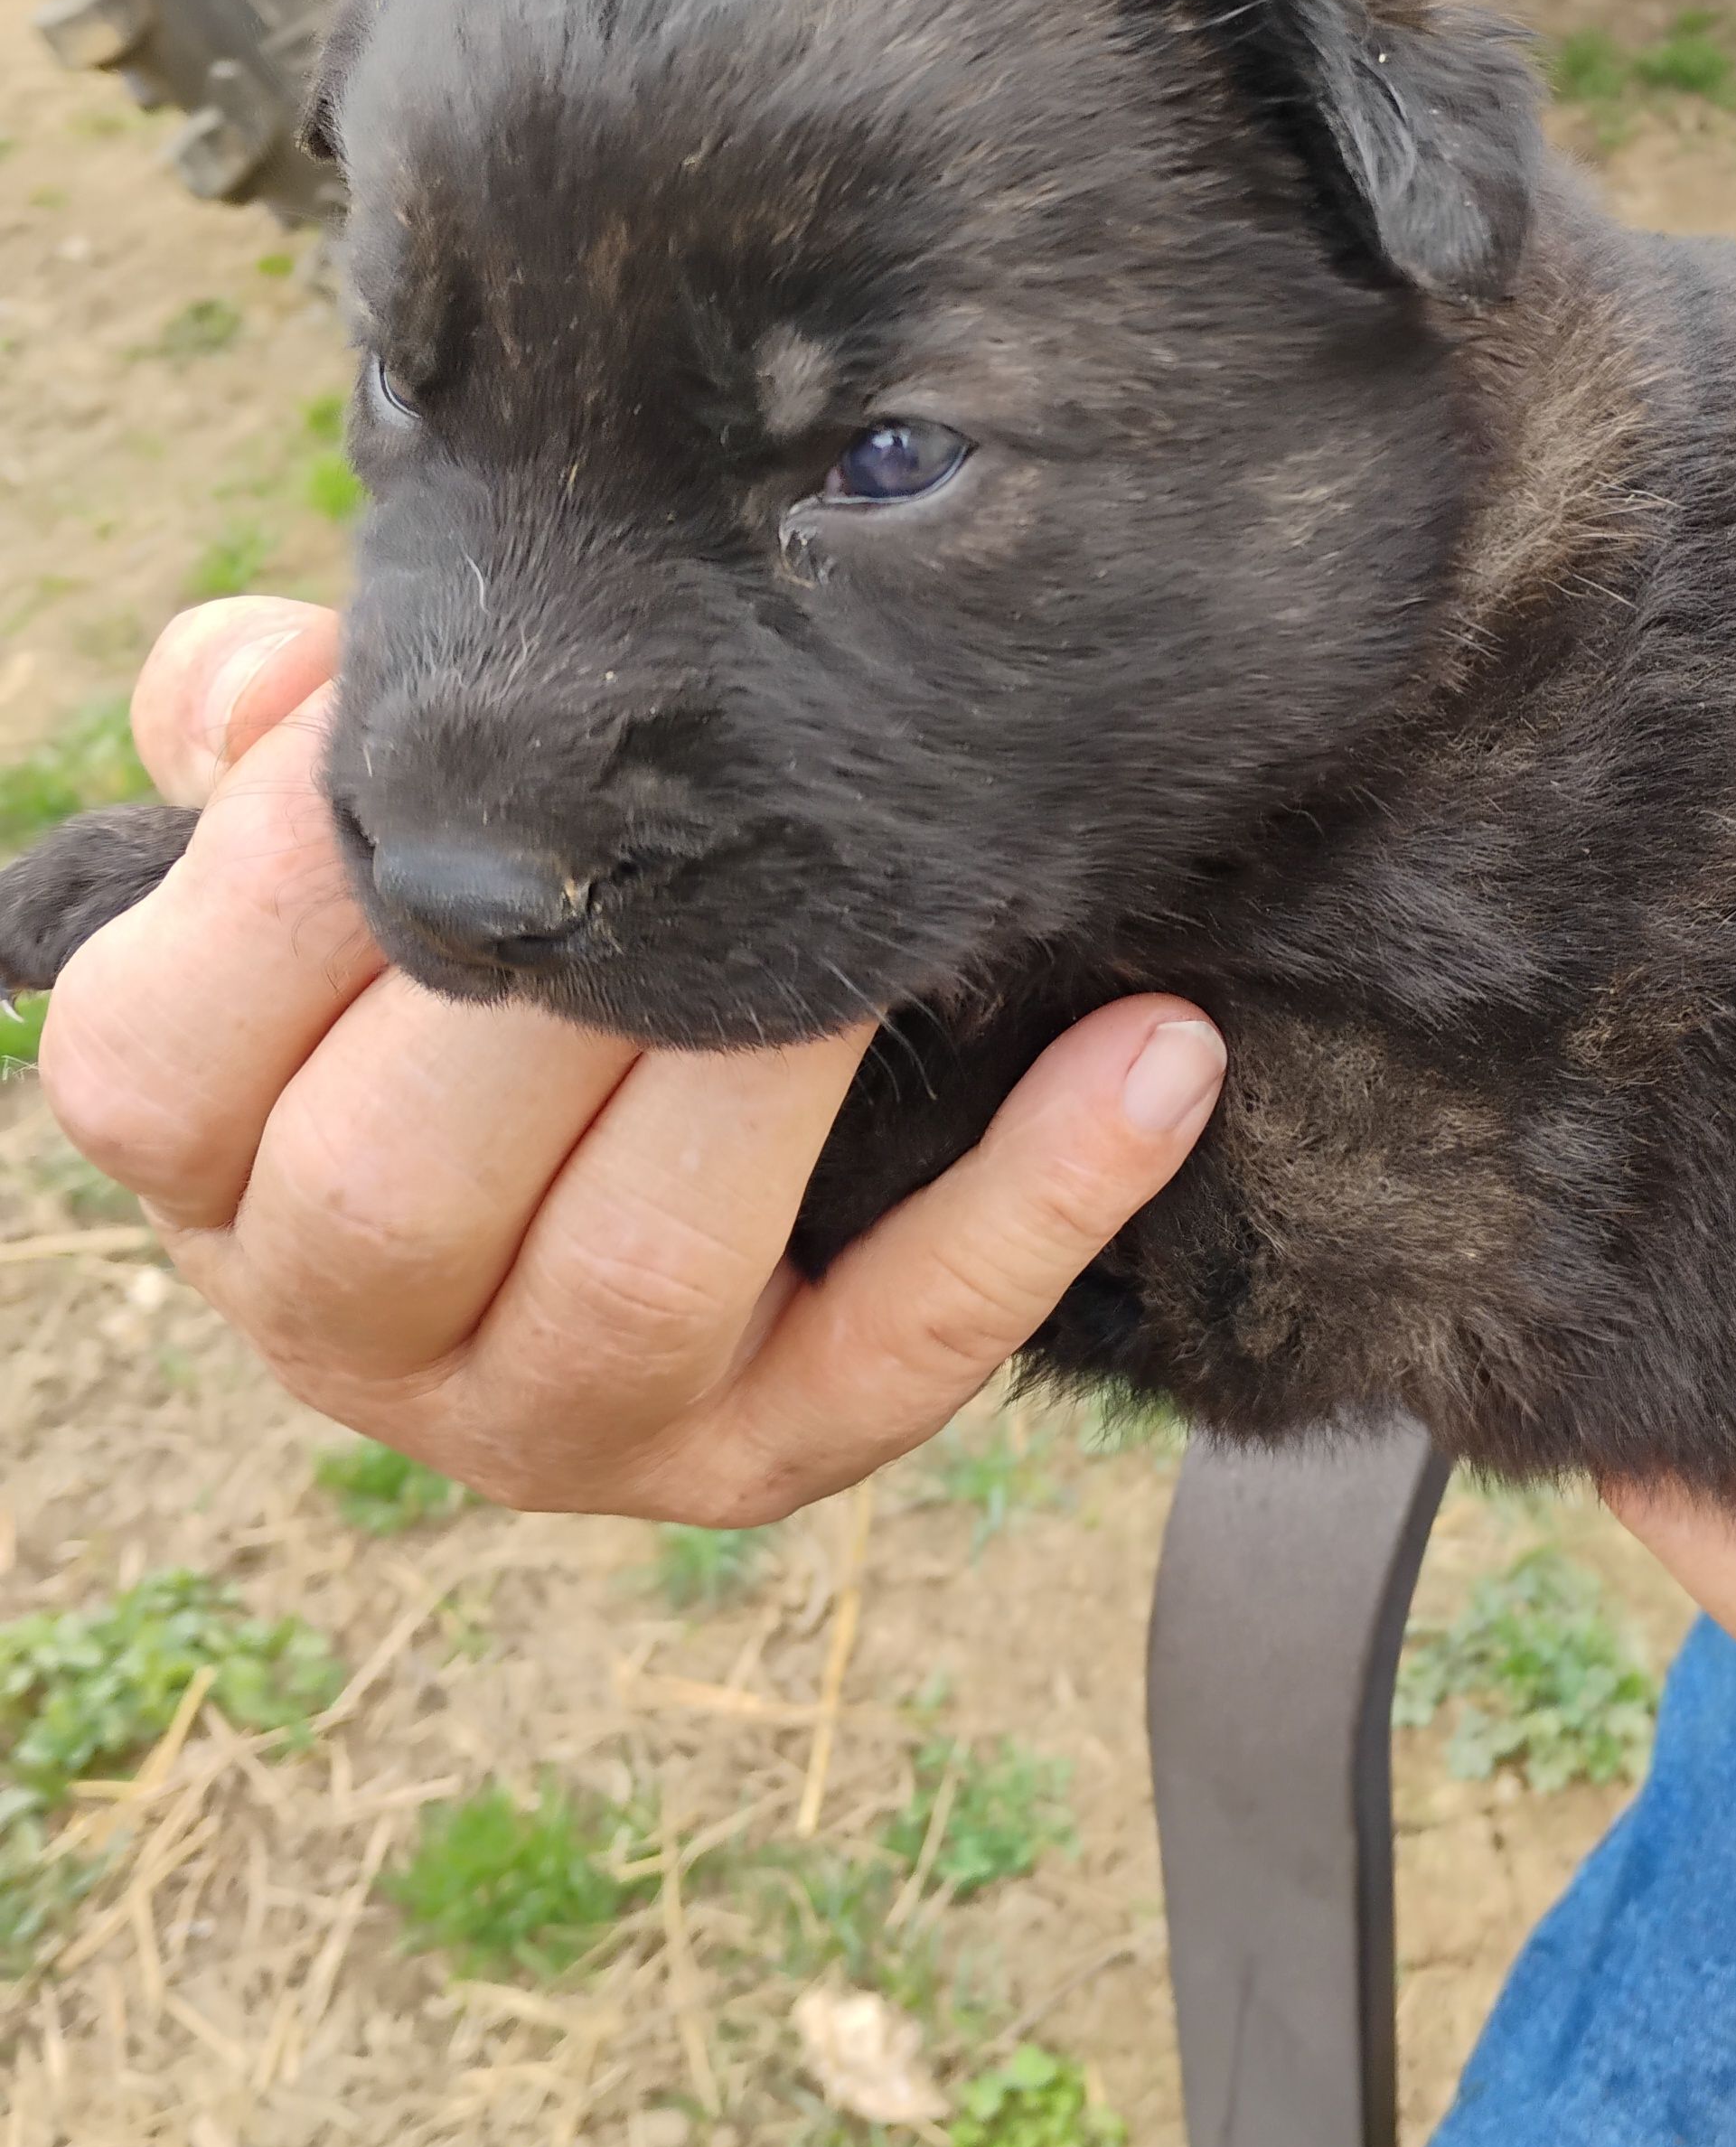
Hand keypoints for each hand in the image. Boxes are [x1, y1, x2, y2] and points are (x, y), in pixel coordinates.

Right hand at [36, 597, 1226, 1520]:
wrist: (583, 1159)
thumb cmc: (439, 970)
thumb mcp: (315, 857)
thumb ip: (259, 748)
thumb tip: (282, 685)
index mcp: (206, 1168)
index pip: (164, 1068)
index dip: (288, 893)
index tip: (450, 729)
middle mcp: (348, 1331)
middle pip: (395, 1189)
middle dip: (555, 989)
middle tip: (700, 818)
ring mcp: (556, 1425)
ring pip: (638, 1283)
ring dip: (768, 1083)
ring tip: (893, 914)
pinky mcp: (761, 1461)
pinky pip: (910, 1352)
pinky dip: (1044, 1203)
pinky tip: (1159, 1053)